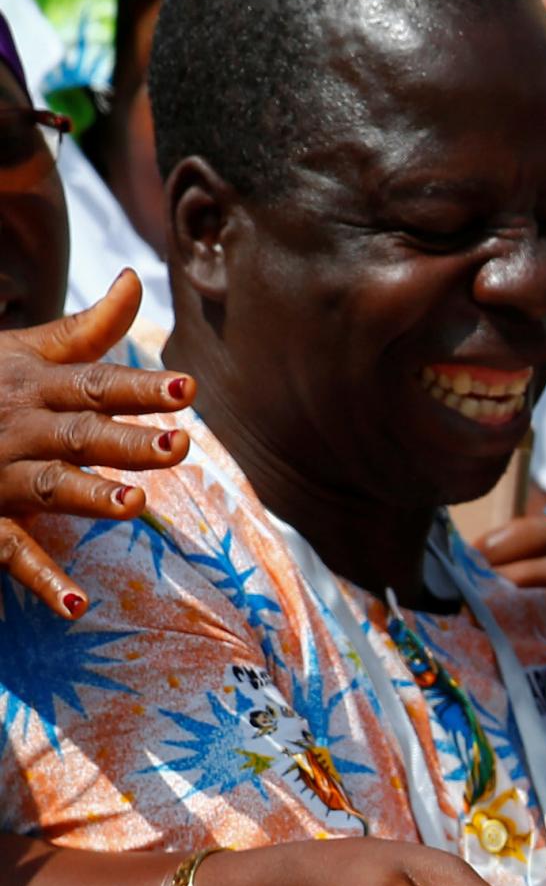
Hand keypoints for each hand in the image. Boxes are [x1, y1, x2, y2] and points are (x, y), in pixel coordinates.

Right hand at [0, 269, 193, 617]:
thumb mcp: (24, 346)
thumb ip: (89, 326)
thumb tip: (135, 280)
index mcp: (37, 385)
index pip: (98, 382)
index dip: (141, 386)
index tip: (188, 389)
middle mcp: (21, 425)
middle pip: (81, 433)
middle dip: (127, 440)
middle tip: (178, 447)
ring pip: (48, 484)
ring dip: (88, 495)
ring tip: (134, 506)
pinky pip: (11, 549)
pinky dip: (41, 578)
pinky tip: (75, 605)